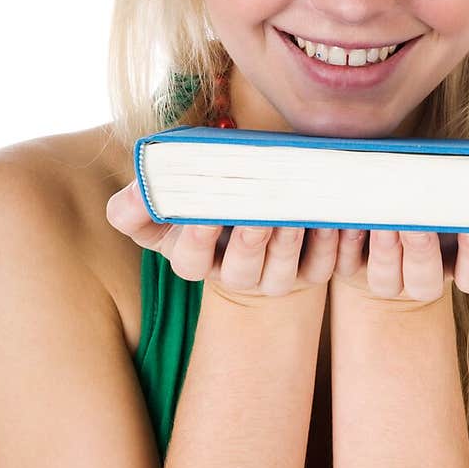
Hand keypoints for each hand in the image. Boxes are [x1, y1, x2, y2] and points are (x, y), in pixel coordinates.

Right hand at [106, 180, 364, 299]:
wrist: (257, 190)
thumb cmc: (204, 189)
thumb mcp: (166, 192)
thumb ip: (140, 197)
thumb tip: (135, 194)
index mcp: (193, 257)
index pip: (190, 260)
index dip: (197, 240)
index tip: (204, 215)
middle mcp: (234, 275)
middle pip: (241, 270)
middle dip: (249, 242)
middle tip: (257, 215)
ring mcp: (274, 278)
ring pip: (282, 272)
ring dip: (290, 243)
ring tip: (296, 214)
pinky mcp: (310, 272)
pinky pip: (322, 266)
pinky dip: (328, 244)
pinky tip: (332, 219)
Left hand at [330, 179, 468, 303]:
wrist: (398, 194)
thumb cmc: (453, 197)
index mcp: (464, 265)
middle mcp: (425, 279)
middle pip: (425, 284)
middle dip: (423, 252)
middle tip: (419, 223)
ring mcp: (387, 277)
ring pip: (385, 280)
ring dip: (386, 251)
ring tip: (384, 220)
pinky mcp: (351, 265)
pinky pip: (345, 264)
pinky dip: (346, 243)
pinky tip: (347, 219)